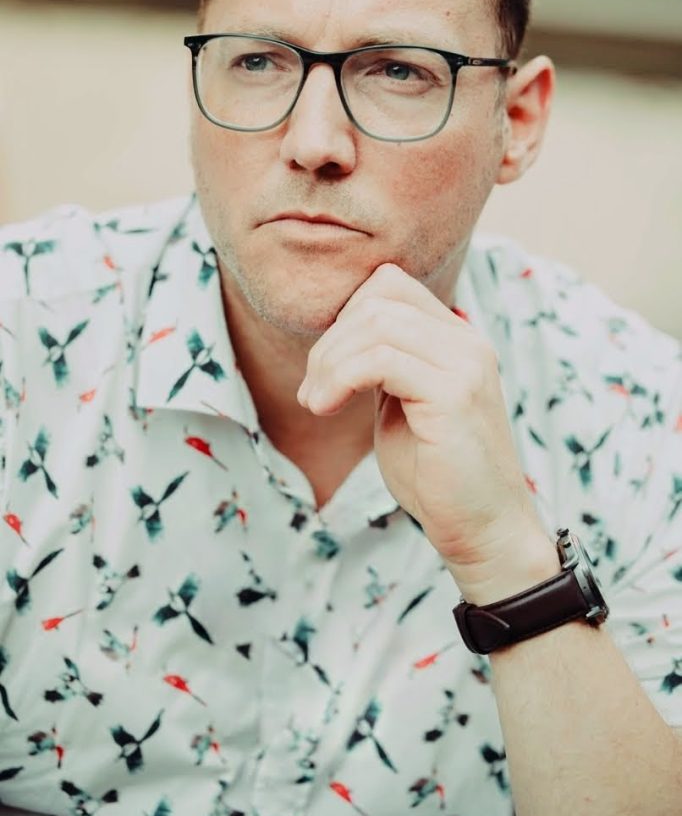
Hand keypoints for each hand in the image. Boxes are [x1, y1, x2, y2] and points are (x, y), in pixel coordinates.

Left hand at [297, 264, 555, 602]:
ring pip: (375, 324)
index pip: (390, 284)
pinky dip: (340, 378)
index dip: (346, 317)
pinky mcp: (454, 393)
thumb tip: (338, 334)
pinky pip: (380, 359)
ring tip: (317, 403)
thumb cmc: (437, 476)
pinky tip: (325, 408)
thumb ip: (382, 364)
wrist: (484, 531)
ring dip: (329, 362)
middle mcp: (466, 341)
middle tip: (314, 393)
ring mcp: (465, 363)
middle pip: (378, 299)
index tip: (326, 369)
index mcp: (456, 339)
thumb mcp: (400, 404)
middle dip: (330, 342)